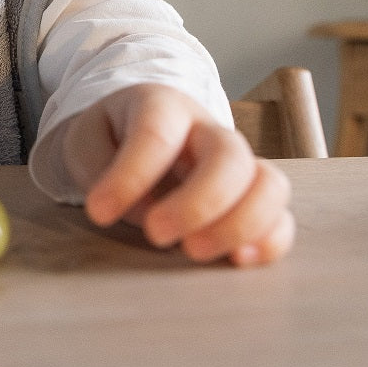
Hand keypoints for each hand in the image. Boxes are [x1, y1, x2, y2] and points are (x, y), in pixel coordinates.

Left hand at [60, 83, 293, 265]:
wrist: (138, 129)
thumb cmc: (111, 136)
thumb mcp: (86, 140)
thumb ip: (101, 166)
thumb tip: (143, 207)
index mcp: (162, 105)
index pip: (156, 133)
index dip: (129, 176)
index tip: (98, 211)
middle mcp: (209, 130)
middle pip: (229, 156)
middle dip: (198, 203)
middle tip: (156, 235)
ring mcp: (238, 164)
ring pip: (270, 184)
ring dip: (239, 225)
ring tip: (194, 252)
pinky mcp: (253, 198)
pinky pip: (281, 218)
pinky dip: (268, 242)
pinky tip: (235, 261)